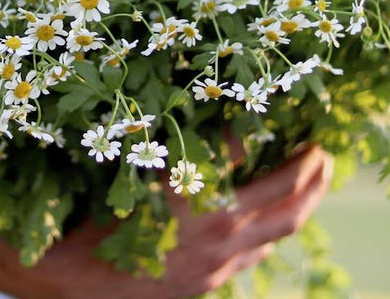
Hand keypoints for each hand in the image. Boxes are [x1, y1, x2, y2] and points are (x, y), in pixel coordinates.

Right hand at [0, 144, 332, 298]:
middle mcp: (212, 237)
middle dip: (309, 174)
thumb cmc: (87, 220)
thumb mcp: (118, 174)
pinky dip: (270, 231)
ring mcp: (215, 265)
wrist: (68, 284)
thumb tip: (184, 114)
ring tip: (312, 177)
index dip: (249, 129)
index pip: (236, 156)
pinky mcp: (208, 282)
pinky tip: (268, 217)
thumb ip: (156, 148)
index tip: (259, 108)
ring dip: (301, 203)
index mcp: (188, 204)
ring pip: (277, 232)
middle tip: (321, 149)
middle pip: (282, 203)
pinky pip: (255, 256)